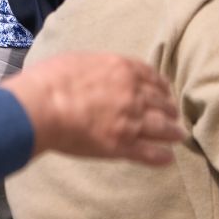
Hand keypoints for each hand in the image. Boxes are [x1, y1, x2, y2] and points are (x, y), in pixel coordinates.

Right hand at [2, 52, 185, 162]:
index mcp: (122, 69)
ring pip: (162, 128)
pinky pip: (150, 153)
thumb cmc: (50, 80)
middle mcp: (133, 94)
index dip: (161, 85)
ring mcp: (130, 121)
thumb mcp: (77, 60)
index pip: (151, 76)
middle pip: (161, 102)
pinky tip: (168, 158)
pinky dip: (161, 156)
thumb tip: (98, 72)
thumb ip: (97, 67)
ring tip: (179, 136)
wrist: (40, 107)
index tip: (164, 91)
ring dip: (173, 132)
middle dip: (169, 109)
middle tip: (173, 114)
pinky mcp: (121, 146)